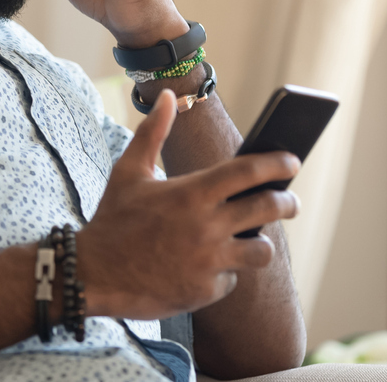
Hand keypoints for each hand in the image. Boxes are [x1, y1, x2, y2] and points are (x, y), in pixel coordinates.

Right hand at [78, 90, 300, 320]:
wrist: (93, 275)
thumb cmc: (113, 219)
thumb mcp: (129, 171)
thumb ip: (154, 132)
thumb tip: (169, 96)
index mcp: (192, 192)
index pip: (249, 171)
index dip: (277, 163)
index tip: (293, 161)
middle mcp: (206, 226)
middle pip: (267, 208)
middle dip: (287, 203)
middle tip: (291, 201)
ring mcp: (208, 261)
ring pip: (261, 251)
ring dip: (260, 243)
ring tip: (254, 240)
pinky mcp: (205, 290)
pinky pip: (231, 279)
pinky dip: (224, 272)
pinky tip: (208, 267)